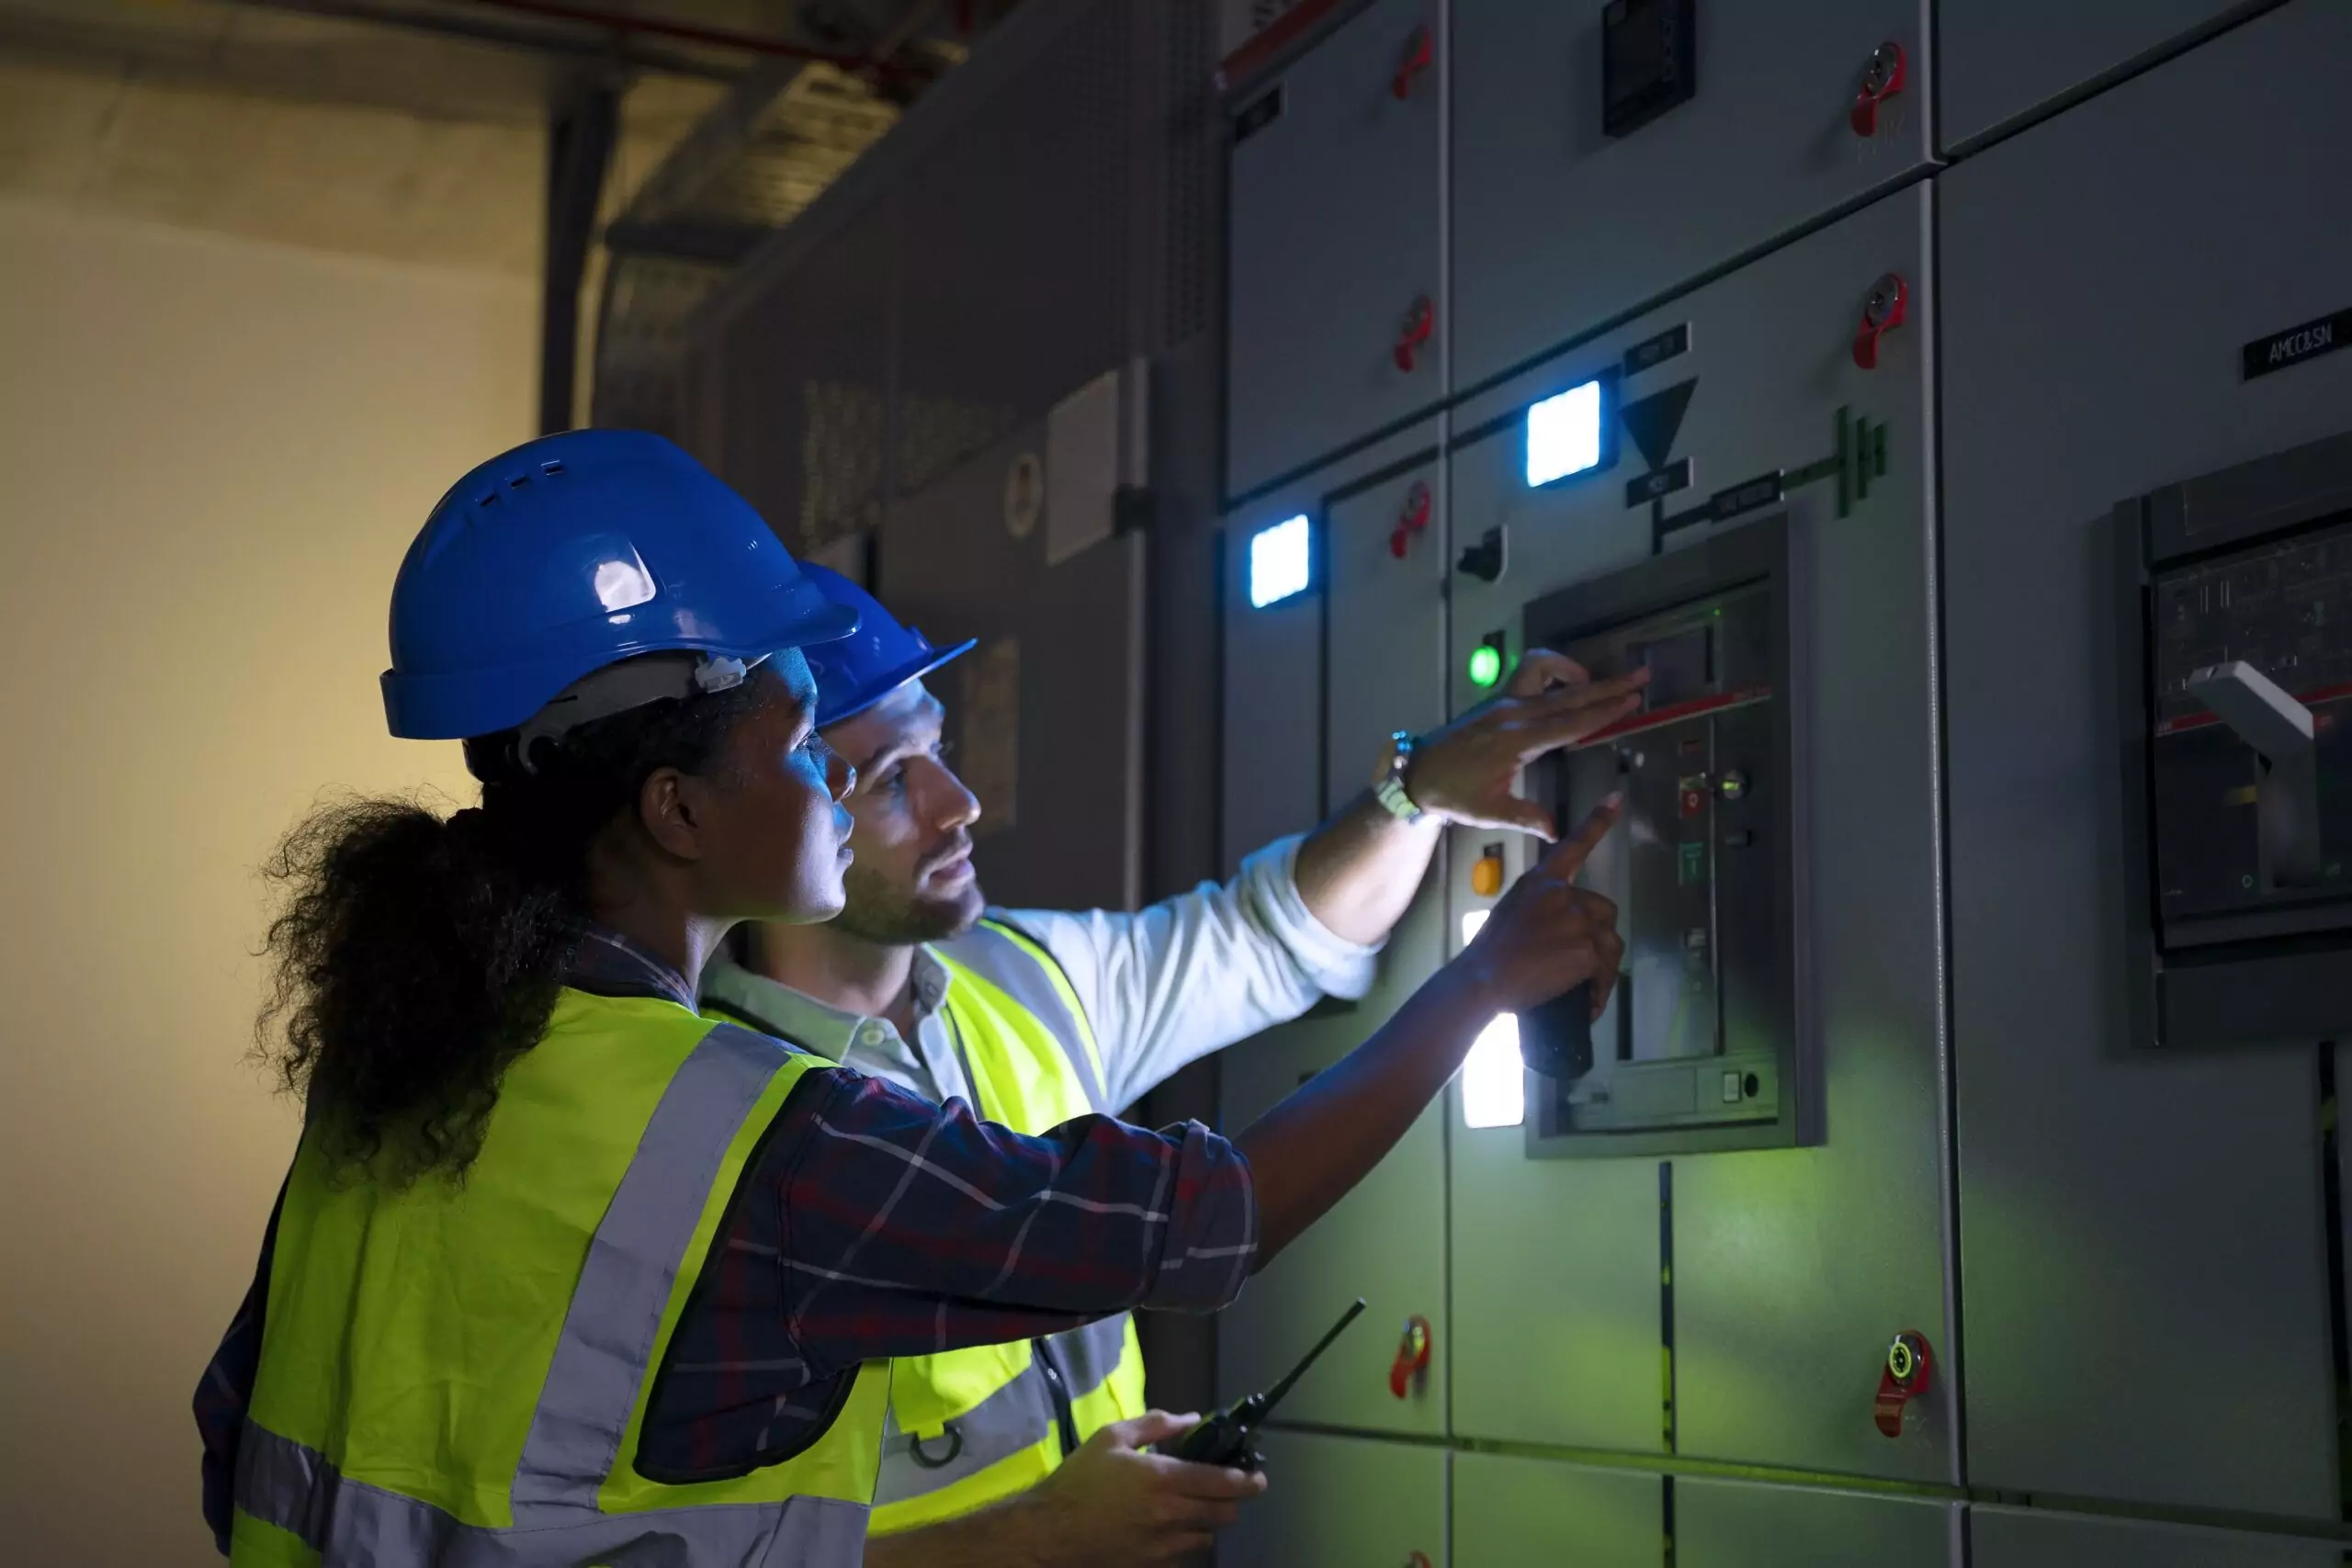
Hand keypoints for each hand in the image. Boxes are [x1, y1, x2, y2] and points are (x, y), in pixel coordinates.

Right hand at [1013, 1410, 1266, 1566]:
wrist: (1050, 1532)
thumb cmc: (1079, 1480)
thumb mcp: (1112, 1438)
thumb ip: (1156, 1425)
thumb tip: (1192, 1419)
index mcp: (1163, 1479)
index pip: (1222, 1483)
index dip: (1248, 1480)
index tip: (1258, 1477)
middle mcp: (1170, 1514)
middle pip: (1224, 1514)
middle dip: (1231, 1501)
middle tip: (1223, 1489)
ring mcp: (1163, 1545)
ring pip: (1207, 1536)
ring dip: (1208, 1521)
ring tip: (1194, 1507)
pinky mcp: (1153, 1564)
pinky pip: (1185, 1554)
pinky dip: (1187, 1541)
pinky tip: (1171, 1528)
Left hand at [1401, 650, 1646, 838]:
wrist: (1418, 774)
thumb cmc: (1455, 795)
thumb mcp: (1490, 811)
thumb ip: (1526, 817)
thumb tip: (1556, 831)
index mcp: (1516, 740)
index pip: (1571, 723)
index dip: (1604, 712)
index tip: (1632, 700)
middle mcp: (1512, 713)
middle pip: (1569, 694)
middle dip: (1607, 685)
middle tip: (1640, 676)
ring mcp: (1503, 700)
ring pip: (1544, 669)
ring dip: (1574, 669)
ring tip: (1598, 681)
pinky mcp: (1496, 698)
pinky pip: (1527, 673)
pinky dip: (1551, 670)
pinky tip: (1565, 686)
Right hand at [1458, 798, 1625, 1014]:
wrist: (1483, 980)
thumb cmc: (1489, 952)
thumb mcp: (1511, 911)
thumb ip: (1539, 904)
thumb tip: (1560, 918)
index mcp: (1542, 881)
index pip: (1574, 846)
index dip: (1598, 821)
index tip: (1617, 797)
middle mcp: (1564, 895)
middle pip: (1604, 911)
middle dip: (1596, 935)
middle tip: (1573, 961)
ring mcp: (1578, 922)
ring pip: (1610, 943)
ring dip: (1601, 967)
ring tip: (1579, 989)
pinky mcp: (1587, 951)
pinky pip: (1606, 971)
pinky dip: (1598, 990)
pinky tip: (1585, 1004)